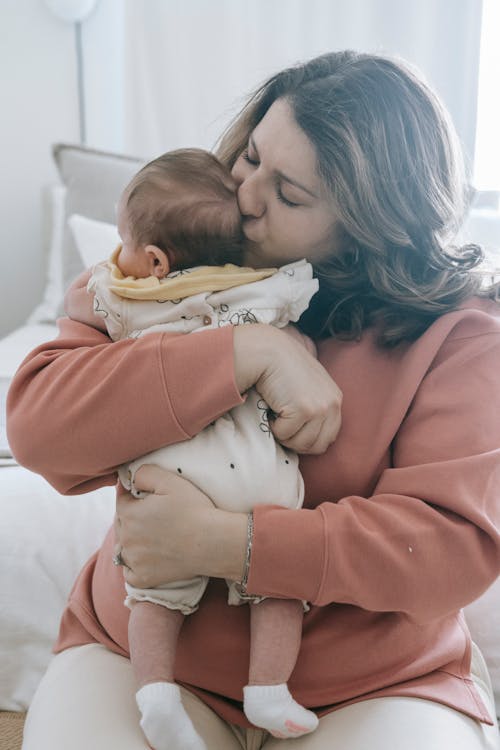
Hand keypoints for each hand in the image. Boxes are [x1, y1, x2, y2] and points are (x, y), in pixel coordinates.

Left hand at [114, 465, 245, 587]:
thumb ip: (144, 473)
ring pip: (123, 548)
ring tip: (148, 536)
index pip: (121, 501)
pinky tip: (146, 558)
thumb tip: (130, 477)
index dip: (132, 496)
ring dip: (130, 541)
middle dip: (131, 517)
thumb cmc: (194, 510)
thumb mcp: (170, 481)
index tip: (144, 495)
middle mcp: (127, 538)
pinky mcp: (144, 578)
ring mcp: (134, 560)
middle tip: (151, 515)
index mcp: (130, 514)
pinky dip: (133, 566)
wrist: (213, 543)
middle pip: (121, 524)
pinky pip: (129, 572)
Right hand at [233, 325, 341, 453]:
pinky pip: (285, 434)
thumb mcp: (309, 385)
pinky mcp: (304, 410)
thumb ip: (315, 404)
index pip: (329, 437)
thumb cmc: (283, 367)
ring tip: (277, 414)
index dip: (309, 439)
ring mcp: (319, 408)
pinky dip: (273, 426)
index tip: (294, 431)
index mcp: (335, 399)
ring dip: (284, 434)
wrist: (270, 352)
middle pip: (317, 446)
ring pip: (300, 443)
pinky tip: (271, 408)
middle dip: (297, 441)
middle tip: (282, 425)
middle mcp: (332, 404)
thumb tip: (311, 435)